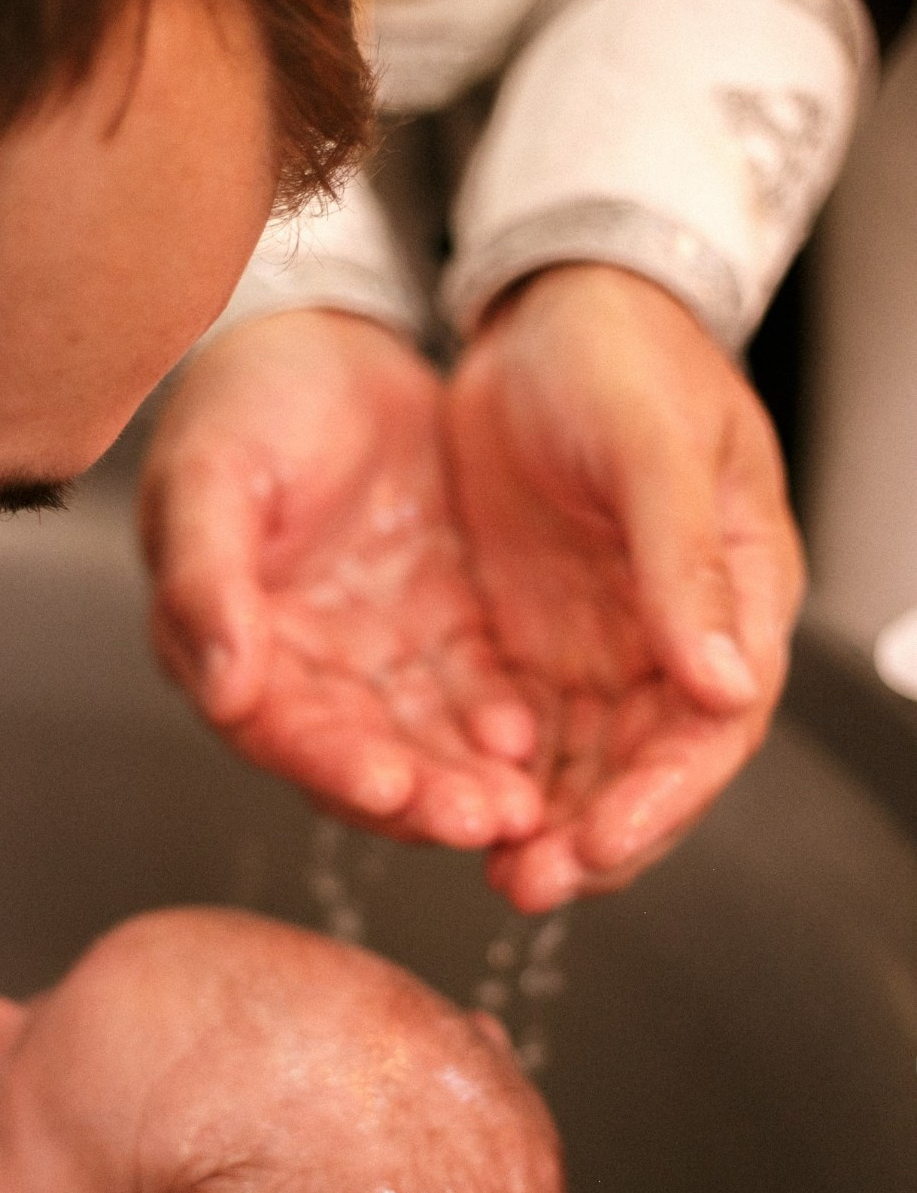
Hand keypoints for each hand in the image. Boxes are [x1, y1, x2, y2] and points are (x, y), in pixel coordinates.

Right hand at [141, 309, 544, 847]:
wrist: (323, 338)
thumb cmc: (244, 400)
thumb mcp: (212, 474)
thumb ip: (205, 580)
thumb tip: (221, 689)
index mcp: (225, 646)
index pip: (281, 730)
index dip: (335, 765)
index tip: (394, 789)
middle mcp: (300, 672)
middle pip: (361, 755)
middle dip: (424, 795)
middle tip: (488, 818)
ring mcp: (374, 656)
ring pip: (425, 739)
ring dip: (469, 778)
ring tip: (526, 803)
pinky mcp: (440, 632)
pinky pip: (474, 692)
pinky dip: (501, 722)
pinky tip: (537, 738)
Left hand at [448, 265, 805, 908]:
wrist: (547, 309)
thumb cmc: (623, 352)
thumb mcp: (653, 445)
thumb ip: (682, 562)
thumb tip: (724, 681)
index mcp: (734, 592)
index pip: (712, 728)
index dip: (662, 797)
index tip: (601, 846)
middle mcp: (674, 635)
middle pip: (646, 769)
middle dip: (595, 835)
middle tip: (528, 883)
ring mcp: (604, 643)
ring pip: (583, 765)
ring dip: (545, 822)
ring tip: (491, 870)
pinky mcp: (538, 639)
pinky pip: (524, 730)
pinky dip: (500, 775)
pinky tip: (458, 803)